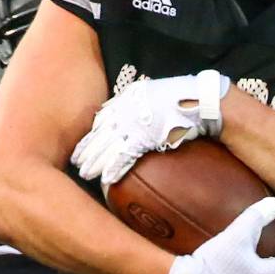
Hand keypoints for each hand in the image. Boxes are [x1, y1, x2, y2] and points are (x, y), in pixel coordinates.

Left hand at [72, 70, 229, 188]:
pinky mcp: (144, 136)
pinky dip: (113, 167)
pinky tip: (105, 179)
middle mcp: (127, 108)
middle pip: (100, 132)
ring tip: (85, 173)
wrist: (199, 99)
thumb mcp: (157, 94)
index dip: (92, 133)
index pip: (103, 117)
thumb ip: (143, 104)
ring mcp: (134, 123)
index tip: (83, 144)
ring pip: (107, 145)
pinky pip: (124, 155)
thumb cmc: (183, 97)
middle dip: (86, 148)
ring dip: (94, 161)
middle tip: (75, 162)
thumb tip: (138, 117)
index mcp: (129, 98)